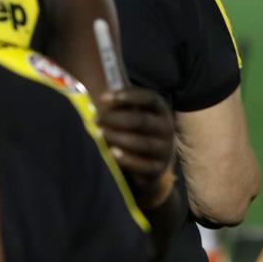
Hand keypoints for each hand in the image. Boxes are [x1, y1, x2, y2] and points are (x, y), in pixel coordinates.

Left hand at [97, 87, 175, 207]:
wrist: (155, 162)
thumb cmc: (140, 132)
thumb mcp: (137, 115)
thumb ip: (124, 105)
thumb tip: (104, 93)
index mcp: (161, 110)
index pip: (149, 98)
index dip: (128, 96)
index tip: (104, 97)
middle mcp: (166, 127)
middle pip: (141, 120)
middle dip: (116, 118)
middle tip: (96, 119)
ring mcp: (165, 148)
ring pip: (142, 142)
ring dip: (118, 137)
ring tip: (99, 133)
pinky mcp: (159, 167)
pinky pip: (143, 165)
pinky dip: (127, 159)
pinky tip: (112, 153)